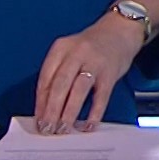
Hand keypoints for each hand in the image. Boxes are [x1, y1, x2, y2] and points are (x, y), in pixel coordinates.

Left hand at [34, 15, 145, 133]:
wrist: (120, 30)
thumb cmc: (91, 47)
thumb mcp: (70, 52)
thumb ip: (58, 74)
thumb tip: (47, 107)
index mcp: (61, 48)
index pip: (45, 78)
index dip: (40, 102)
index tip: (38, 120)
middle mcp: (76, 53)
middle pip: (59, 85)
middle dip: (52, 110)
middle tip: (47, 128)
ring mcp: (94, 62)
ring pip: (78, 91)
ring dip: (69, 113)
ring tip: (64, 129)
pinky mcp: (110, 73)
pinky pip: (101, 96)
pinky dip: (94, 113)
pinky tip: (88, 125)